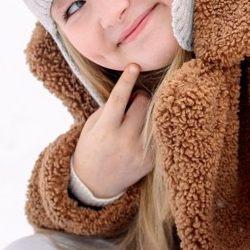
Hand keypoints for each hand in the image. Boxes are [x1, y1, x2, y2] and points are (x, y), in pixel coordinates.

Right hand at [73, 64, 154, 197]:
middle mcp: (123, 141)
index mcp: (105, 130)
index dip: (127, 80)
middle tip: (133, 102)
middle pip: (142, 103)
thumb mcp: (91, 126)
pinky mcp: (150, 162)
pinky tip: (146, 129)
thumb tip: (131, 92)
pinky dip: (155, 127)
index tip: (134, 65)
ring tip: (139, 116)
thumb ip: (108, 108)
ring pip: (154, 117)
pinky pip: (159, 134)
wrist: (95, 184)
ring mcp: (139, 152)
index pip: (119, 99)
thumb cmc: (91, 149)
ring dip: (149, 110)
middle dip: (139, 96)